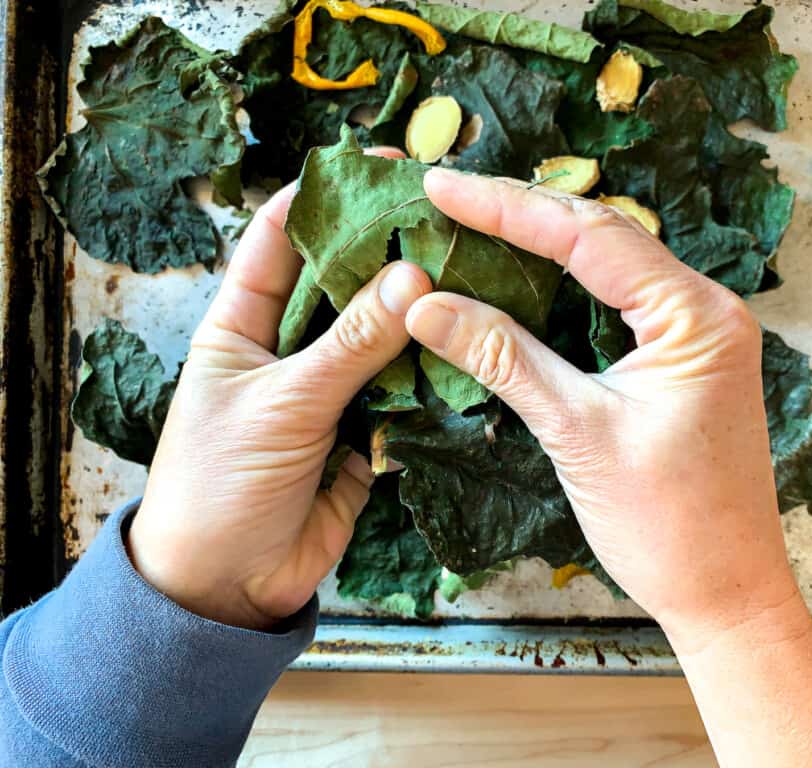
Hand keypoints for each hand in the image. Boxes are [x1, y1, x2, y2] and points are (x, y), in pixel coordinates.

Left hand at [129, 151, 432, 630]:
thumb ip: (349, 345)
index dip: (322, 199)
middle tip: (448, 218)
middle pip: (344, 283)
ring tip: (475, 274)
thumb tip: (413, 276)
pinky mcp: (364, 432)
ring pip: (382, 337)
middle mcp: (291, 348)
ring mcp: (331, 390)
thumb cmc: (224, 483)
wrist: (228, 586)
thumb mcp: (283, 405)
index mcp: (244, 326)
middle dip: (389, 252)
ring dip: (420, 314)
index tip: (377, 167)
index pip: (280, 241)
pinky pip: (404, 390)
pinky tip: (472, 346)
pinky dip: (433, 374)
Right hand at [406, 169, 804, 650]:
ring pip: (611, 266)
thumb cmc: (667, 526)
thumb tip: (427, 306)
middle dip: (523, 213)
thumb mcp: (577, 433)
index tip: (443, 186)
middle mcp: (706, 310)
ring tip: (474, 219)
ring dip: (543, 244)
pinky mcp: (682, 361)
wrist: (726, 594)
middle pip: (604, 238)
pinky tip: (522, 276)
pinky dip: (565, 288)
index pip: (590, 238)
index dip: (509, 208)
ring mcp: (697, 334)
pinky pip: (617, 304)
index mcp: (696, 317)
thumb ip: (505, 360)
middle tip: (449, 193)